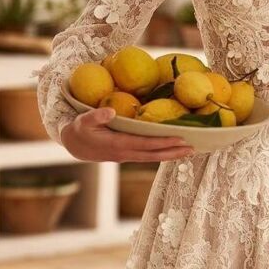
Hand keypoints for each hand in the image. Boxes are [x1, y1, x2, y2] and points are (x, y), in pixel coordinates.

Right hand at [60, 108, 195, 162]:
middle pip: (154, 154)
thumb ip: (96, 116)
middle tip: (193, 149)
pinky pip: (149, 155)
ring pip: (153, 157)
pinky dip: (162, 153)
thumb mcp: (83, 121)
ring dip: (171, 155)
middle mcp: (125, 153)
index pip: (145, 144)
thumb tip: (110, 111)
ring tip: (189, 152)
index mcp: (117, 144)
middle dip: (173, 152)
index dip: (163, 142)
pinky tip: (174, 150)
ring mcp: (127, 156)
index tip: (179, 139)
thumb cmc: (79, 130)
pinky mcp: (128, 155)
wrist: (75, 146)